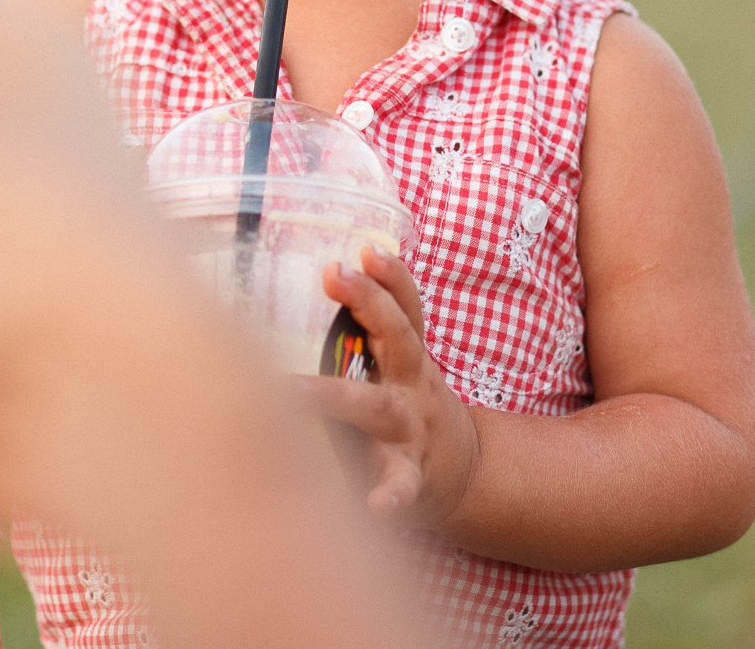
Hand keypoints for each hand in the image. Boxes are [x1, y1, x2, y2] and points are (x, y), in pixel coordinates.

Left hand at [297, 247, 481, 527]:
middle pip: (397, 339)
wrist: (462, 471)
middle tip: (333, 274)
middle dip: (369, 305)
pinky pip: (400, 486)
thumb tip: (324, 266)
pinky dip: (390, 496)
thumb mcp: (404, 360)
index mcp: (408, 356)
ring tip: (292, 391)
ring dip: (335, 396)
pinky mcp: (408, 477)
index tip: (364, 249)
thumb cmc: (410, 403)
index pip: (405, 305)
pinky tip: (375, 505)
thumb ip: (374, 323)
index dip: (390, 275)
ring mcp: (410, 432)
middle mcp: (410, 386)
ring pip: (378, 408)